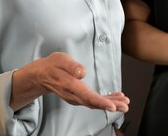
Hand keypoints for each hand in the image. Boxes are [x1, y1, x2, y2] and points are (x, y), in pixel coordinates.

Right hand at [12, 52, 129, 111]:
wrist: (42, 75)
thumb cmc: (52, 65)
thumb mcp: (60, 59)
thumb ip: (71, 66)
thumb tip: (82, 72)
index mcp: (70, 85)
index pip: (87, 96)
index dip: (101, 102)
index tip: (113, 107)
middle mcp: (74, 95)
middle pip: (94, 102)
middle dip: (111, 105)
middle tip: (125, 106)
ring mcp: (76, 97)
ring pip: (95, 103)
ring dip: (111, 104)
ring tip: (124, 103)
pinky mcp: (79, 96)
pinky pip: (94, 100)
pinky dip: (106, 100)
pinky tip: (116, 98)